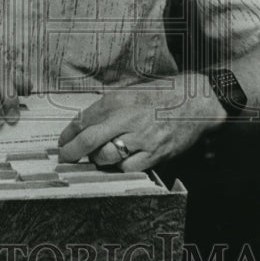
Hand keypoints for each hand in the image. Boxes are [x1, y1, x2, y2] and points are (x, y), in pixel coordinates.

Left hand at [58, 77, 223, 170]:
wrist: (196, 101)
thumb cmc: (162, 95)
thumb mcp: (130, 92)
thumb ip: (107, 107)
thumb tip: (83, 124)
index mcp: (118, 100)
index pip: (82, 120)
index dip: (68, 135)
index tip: (63, 142)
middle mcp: (127, 118)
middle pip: (89, 140)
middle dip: (71, 153)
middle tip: (65, 158)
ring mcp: (141, 138)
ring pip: (106, 157)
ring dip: (96, 160)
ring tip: (96, 158)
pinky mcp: (155, 153)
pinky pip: (128, 168)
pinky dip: (119, 168)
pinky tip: (118, 163)